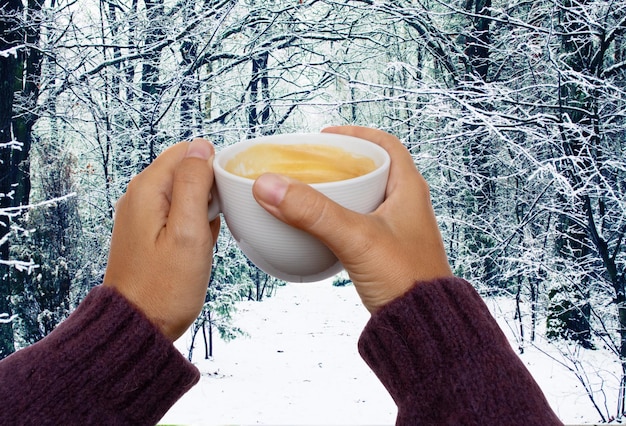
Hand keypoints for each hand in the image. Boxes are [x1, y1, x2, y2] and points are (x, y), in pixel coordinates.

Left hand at [103, 138, 219, 339]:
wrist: (139, 326)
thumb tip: (203, 146)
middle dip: (208, 192)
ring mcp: (142, 215)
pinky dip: (193, 226)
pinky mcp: (148, 232)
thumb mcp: (188, 231)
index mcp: (147, 189)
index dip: (212, 169)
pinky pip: (179, 215)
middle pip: (186, 171)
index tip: (220, 199)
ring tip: (202, 240)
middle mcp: (139, 196)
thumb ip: (195, 183)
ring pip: (185, 194)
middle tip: (211, 225)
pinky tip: (195, 248)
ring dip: (203, 211)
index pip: (187, 151)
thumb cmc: (165, 286)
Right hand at [252, 126, 452, 312]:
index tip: (327, 135)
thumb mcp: (356, 238)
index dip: (357, 134)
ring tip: (312, 191)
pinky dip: (339, 218)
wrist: (422, 325)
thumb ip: (313, 212)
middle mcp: (406, 206)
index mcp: (409, 190)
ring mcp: (397, 230)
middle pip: (373, 169)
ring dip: (340, 191)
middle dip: (343, 162)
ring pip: (365, 198)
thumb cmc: (406, 279)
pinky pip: (360, 223)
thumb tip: (270, 186)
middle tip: (313, 163)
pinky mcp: (386, 252)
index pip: (386, 145)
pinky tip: (320, 227)